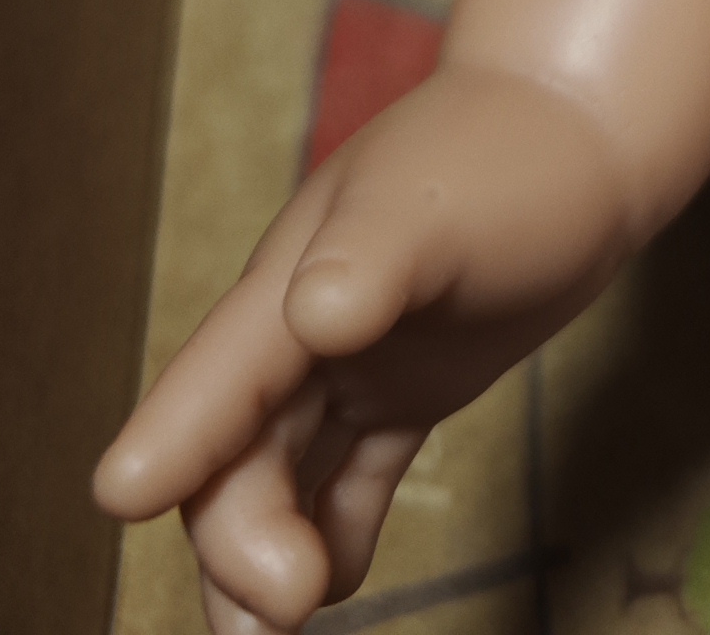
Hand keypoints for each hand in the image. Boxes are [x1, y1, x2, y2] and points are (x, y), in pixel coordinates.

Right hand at [94, 62, 636, 630]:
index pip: (212, 379)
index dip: (167, 441)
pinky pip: (354, 472)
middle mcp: (303, 326)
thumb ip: (371, 258)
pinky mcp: (411, 379)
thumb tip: (313, 316)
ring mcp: (356, 356)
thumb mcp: (435, 200)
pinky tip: (344, 579)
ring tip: (281, 627)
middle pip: (236, 453)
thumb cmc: (507, 150)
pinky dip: (338, 529)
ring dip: (267, 551)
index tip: (121, 499)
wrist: (587, 125)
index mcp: (290, 281)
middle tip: (285, 607)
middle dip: (240, 537)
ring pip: (282, 474)